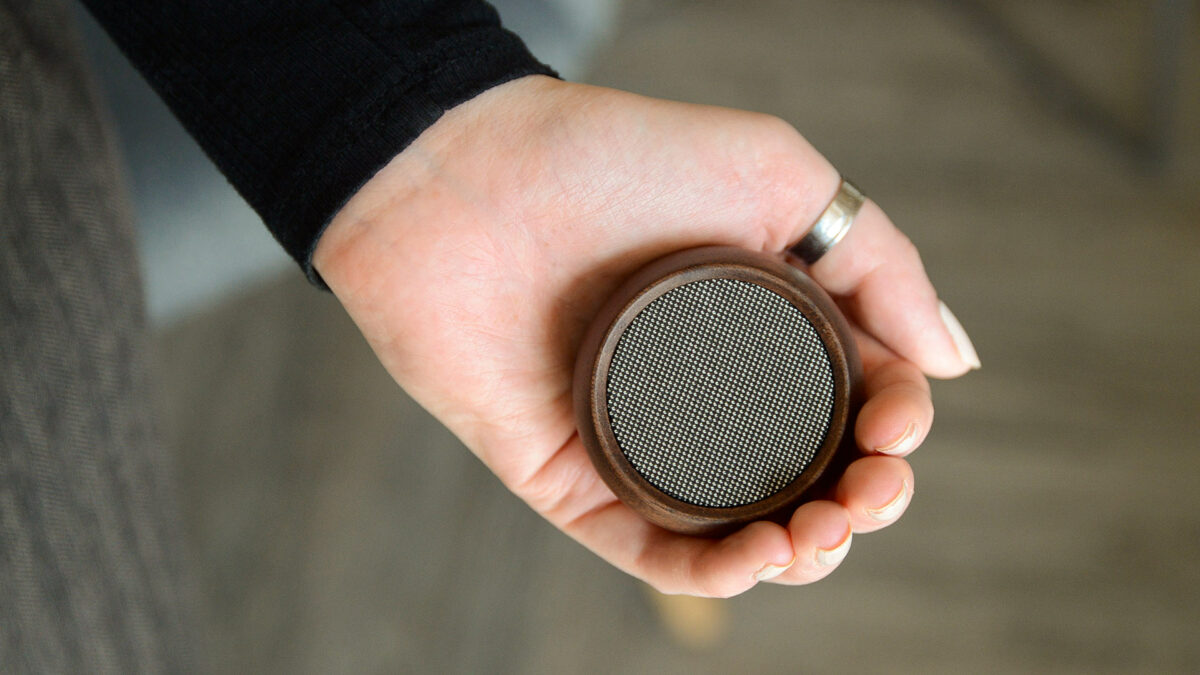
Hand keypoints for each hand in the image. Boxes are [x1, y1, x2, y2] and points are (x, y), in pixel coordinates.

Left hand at [313, 75, 977, 596]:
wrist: (467, 172)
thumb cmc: (615, 156)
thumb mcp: (775, 174)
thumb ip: (877, 260)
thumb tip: (956, 363)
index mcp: (764, 326)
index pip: (858, 405)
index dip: (896, 431)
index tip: (898, 426)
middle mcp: (710, 392)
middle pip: (811, 479)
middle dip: (861, 504)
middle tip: (868, 494)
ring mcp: (645, 440)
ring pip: (744, 531)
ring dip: (803, 555)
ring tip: (818, 535)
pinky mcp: (575, 477)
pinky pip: (650, 551)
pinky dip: (711, 577)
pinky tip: (758, 562)